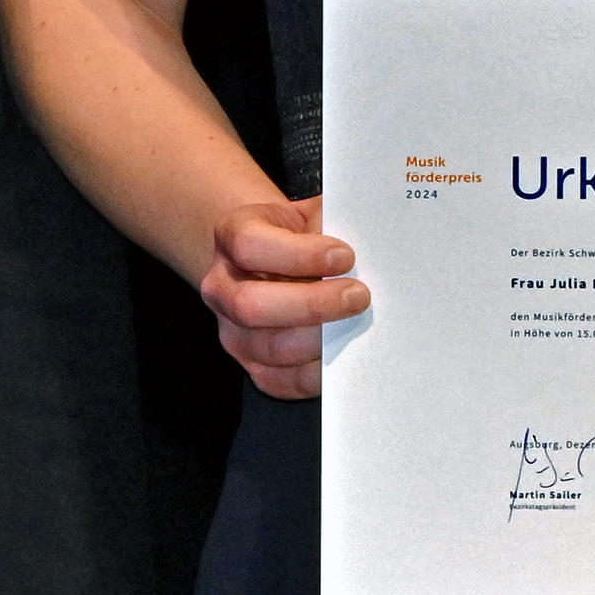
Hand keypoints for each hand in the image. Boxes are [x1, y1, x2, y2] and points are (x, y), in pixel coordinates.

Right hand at [198, 194, 364, 398]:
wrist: (282, 259)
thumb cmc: (305, 234)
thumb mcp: (315, 213)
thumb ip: (335, 220)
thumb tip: (372, 242)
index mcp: (232, 235)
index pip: (250, 245)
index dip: (300, 254)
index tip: (345, 256)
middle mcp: (222, 285)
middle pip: (251, 305)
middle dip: (313, 304)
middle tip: (358, 295)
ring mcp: (232, 330)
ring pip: (270, 347)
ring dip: (321, 339)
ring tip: (356, 322)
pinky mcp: (252, 365)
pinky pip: (282, 381)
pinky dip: (318, 371)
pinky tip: (344, 350)